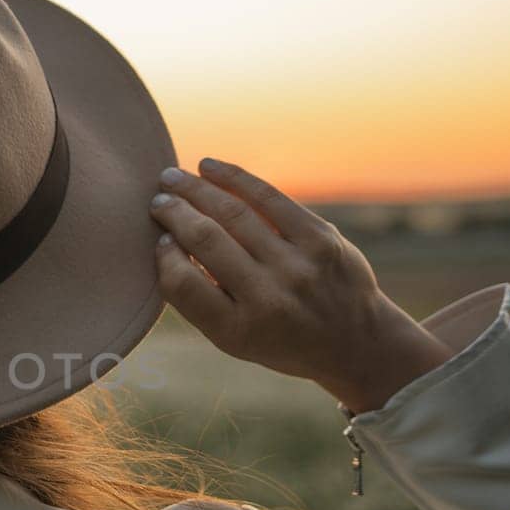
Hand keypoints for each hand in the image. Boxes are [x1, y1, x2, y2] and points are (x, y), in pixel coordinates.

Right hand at [149, 158, 452, 414]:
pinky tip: (209, 168)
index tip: (160, 239)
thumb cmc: (278, 336)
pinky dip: (234, 177)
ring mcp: (298, 266)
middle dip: (173, 211)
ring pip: (234, 212)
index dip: (164, 255)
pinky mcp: (322, 239)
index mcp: (237, 330)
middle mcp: (268, 298)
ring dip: (196, 189)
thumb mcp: (234, 338)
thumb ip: (199, 299)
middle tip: (156, 198)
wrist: (354, 342)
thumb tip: (169, 239)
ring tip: (173, 177)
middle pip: (206, 239)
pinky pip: (270, 197)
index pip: (182, 283)